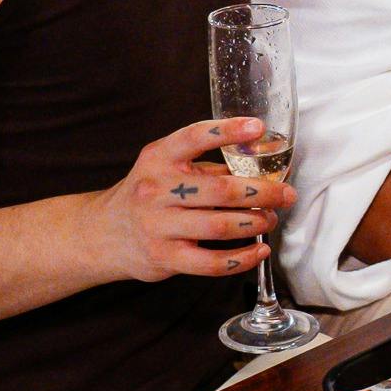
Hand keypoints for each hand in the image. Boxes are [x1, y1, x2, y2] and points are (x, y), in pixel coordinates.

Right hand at [93, 117, 297, 282]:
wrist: (104, 233)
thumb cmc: (149, 195)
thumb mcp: (165, 168)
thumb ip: (206, 165)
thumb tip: (262, 166)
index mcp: (159, 158)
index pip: (194, 137)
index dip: (227, 131)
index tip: (257, 128)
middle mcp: (156, 189)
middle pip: (221, 190)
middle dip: (263, 192)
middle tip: (286, 194)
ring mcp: (158, 226)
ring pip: (220, 226)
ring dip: (256, 223)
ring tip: (271, 218)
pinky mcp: (164, 257)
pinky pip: (211, 262)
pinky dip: (242, 258)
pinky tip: (259, 250)